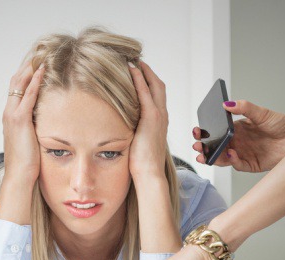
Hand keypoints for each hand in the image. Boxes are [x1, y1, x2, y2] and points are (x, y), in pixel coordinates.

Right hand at [1, 61, 44, 182]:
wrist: (19, 174)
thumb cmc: (26, 162)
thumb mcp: (30, 140)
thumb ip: (34, 128)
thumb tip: (45, 123)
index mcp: (10, 117)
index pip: (16, 89)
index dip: (25, 75)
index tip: (36, 63)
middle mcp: (8, 112)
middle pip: (15, 81)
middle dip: (27, 66)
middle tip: (39, 53)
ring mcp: (12, 115)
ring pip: (19, 84)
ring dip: (31, 69)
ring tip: (41, 56)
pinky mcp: (19, 119)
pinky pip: (28, 95)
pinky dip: (35, 81)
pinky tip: (43, 71)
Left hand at [128, 61, 168, 180]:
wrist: (149, 173)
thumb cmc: (141, 163)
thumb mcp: (137, 142)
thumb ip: (134, 131)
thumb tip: (121, 128)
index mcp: (160, 121)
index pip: (156, 96)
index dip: (149, 82)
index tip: (139, 73)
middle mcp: (162, 115)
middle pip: (158, 86)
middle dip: (148, 72)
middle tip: (137, 61)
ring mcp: (158, 115)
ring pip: (154, 85)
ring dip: (144, 71)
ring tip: (133, 61)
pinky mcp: (152, 117)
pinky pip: (146, 93)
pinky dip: (139, 79)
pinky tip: (131, 70)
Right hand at [192, 100, 284, 171]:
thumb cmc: (282, 124)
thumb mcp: (262, 113)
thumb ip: (244, 108)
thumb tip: (227, 103)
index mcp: (236, 129)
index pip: (216, 132)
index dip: (205, 133)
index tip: (197, 131)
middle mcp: (238, 143)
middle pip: (216, 147)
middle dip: (204, 148)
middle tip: (197, 146)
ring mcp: (244, 154)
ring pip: (223, 158)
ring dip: (213, 158)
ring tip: (206, 156)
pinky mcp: (252, 165)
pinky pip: (238, 165)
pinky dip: (232, 161)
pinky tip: (231, 154)